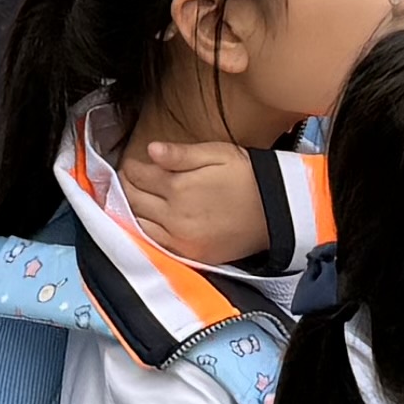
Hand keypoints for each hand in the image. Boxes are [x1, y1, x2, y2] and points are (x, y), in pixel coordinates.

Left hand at [120, 134, 267, 271]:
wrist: (276, 211)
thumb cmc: (248, 177)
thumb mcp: (218, 153)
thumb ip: (181, 153)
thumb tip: (150, 149)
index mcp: (179, 186)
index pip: (139, 175)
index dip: (131, 166)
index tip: (132, 163)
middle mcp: (174, 215)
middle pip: (133, 199)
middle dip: (126, 185)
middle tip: (127, 178)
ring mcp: (180, 238)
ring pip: (138, 222)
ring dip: (131, 208)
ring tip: (133, 197)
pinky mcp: (189, 254)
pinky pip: (154, 242)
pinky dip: (144, 230)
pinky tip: (146, 220)